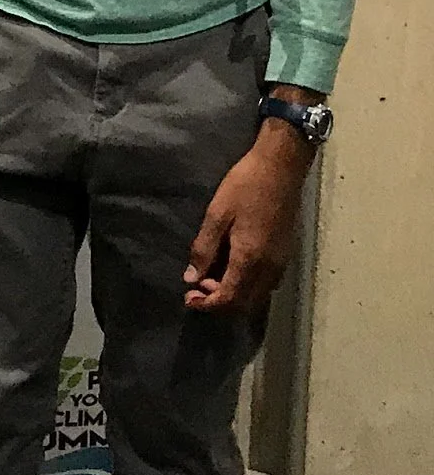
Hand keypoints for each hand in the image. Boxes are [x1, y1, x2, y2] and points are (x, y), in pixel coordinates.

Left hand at [185, 124, 312, 313]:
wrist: (280, 168)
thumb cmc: (244, 187)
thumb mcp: (216, 215)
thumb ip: (204, 248)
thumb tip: (192, 278)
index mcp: (250, 259)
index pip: (230, 299)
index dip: (207, 306)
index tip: (188, 299)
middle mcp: (270, 268)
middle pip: (246, 304)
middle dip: (220, 303)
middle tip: (197, 287)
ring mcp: (281, 262)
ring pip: (258, 295)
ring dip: (234, 294)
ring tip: (211, 276)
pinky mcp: (285, 254)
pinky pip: (266, 283)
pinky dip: (248, 285)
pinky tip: (232, 268)